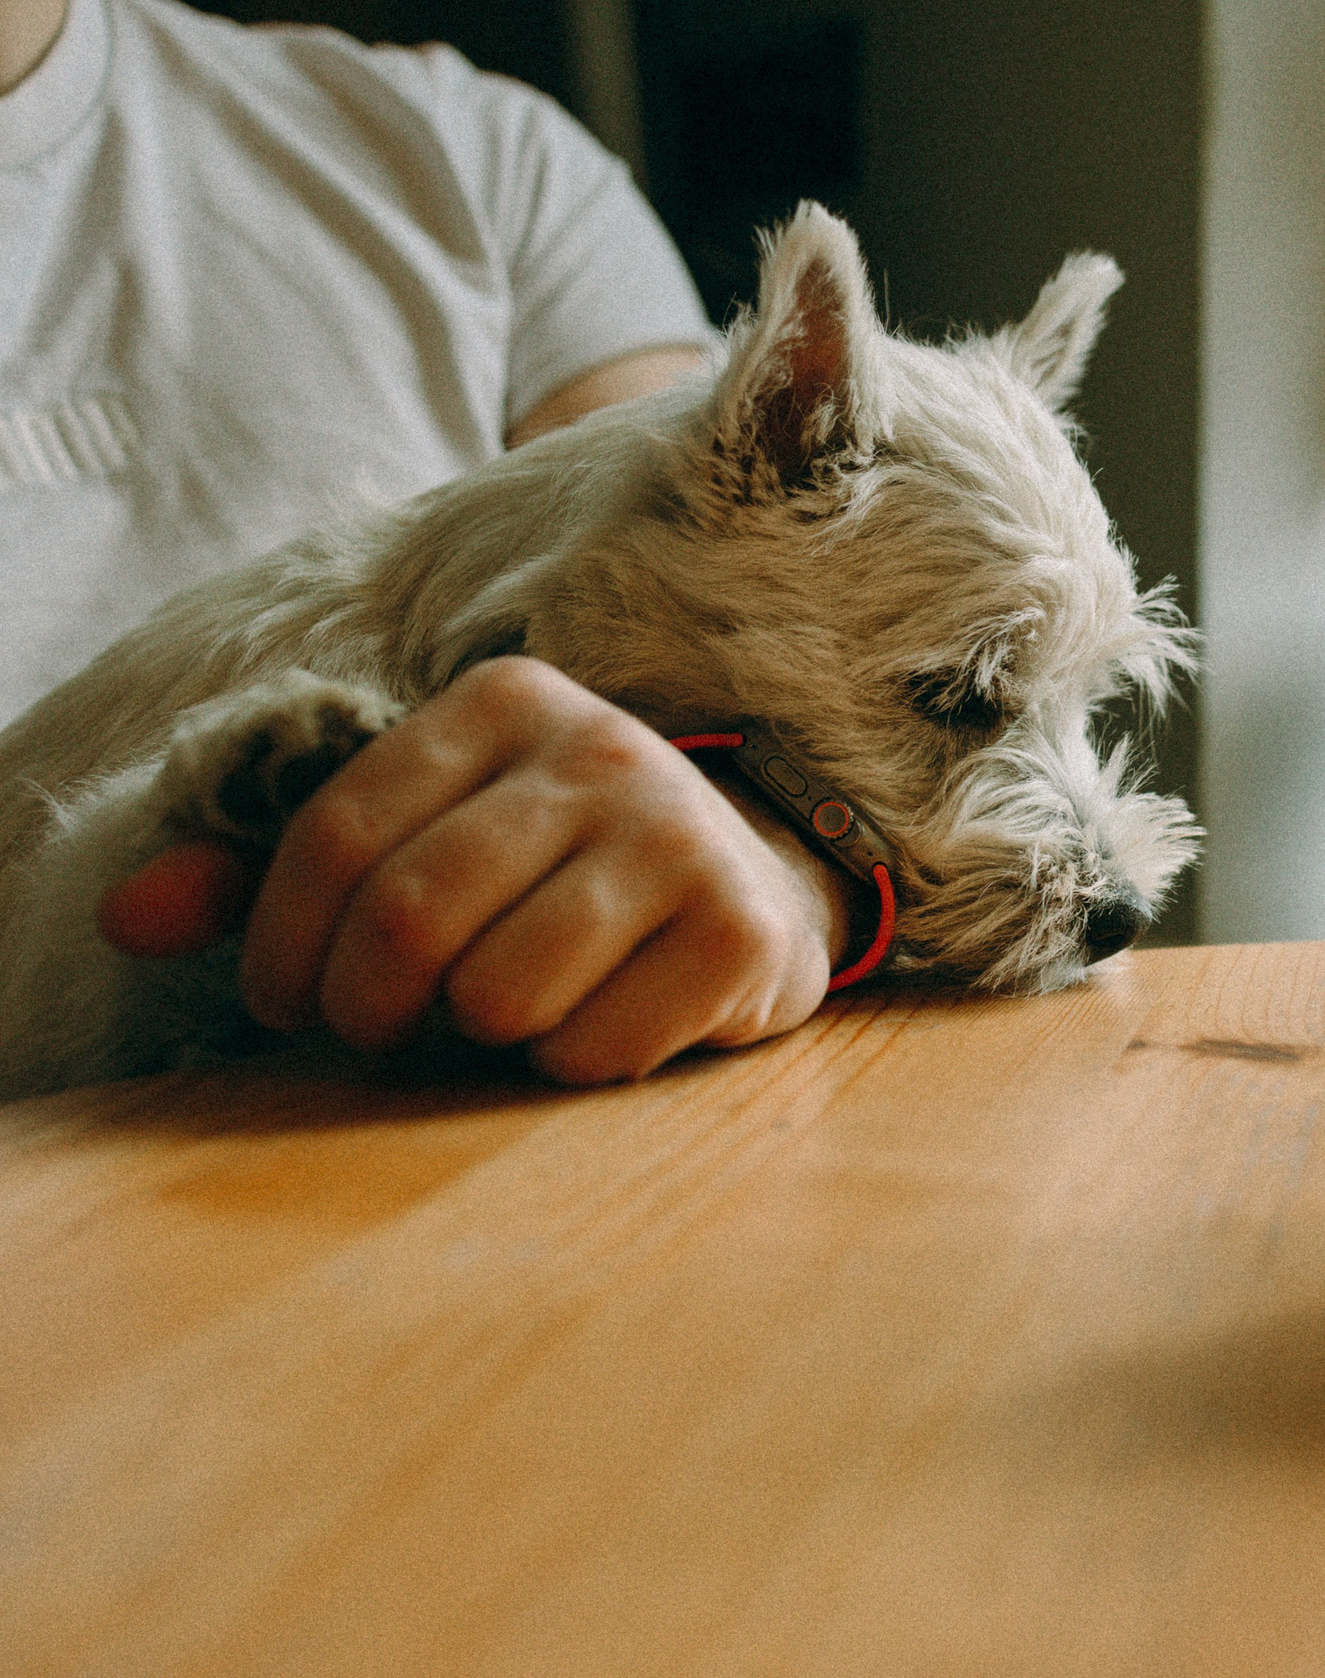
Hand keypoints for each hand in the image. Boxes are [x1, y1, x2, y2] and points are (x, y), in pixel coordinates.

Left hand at [99, 657, 850, 1083]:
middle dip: (369, 1009)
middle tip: (382, 1032)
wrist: (756, 890)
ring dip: (481, 1037)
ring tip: (508, 1012)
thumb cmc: (549, 876)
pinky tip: (600, 1025)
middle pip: (410, 917)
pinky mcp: (740, 933)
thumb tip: (123, 919)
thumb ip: (269, 875)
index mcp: (505, 702)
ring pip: (500, 993)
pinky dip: (571, 1068)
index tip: (287, 1006)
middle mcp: (602, 748)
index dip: (280, 948)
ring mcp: (682, 838)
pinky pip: (594, 1049)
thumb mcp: (420, 839)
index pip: (336, 835)